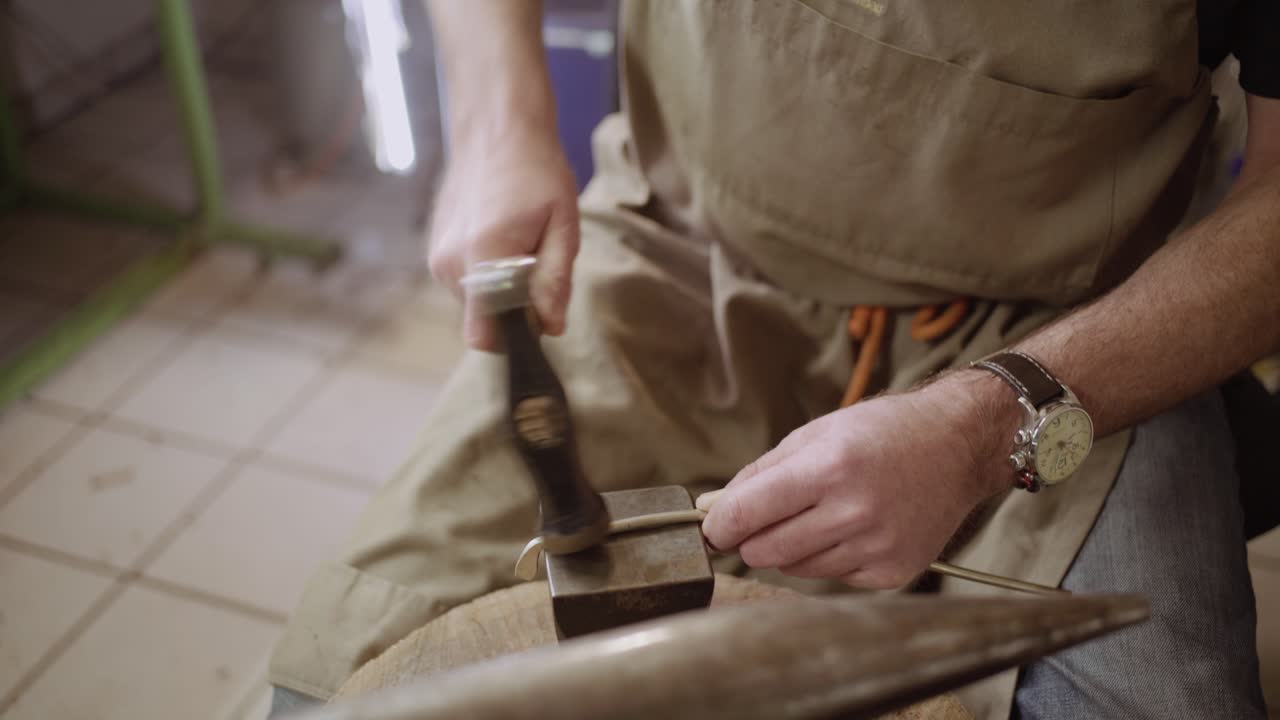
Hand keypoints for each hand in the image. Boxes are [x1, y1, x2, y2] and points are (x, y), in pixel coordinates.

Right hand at [427, 126, 579, 349]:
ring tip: (520, 242)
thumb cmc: (537, 172)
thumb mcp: (563, 225)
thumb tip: (550, 327)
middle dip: (515, 306)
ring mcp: (438, 257)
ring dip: (501, 288)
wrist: (496, 130)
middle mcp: (450, 263)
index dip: (515, 338)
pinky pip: (466, 283)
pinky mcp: (435, 251)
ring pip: (476, 302)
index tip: (537, 316)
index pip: (484, 334)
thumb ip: (554, 280)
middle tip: (536, 259)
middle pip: (486, 320)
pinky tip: (501, 236)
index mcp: (483, 256)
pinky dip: (487, 273)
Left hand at [700, 373, 1017, 588]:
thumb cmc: (882, 432)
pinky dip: (829, 557)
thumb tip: (711, 507)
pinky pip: (833, 577)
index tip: (711, 528)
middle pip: (764, 551)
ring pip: (795, 568)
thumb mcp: (815, 433)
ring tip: (819, 514)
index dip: (719, 525)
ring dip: (791, 547)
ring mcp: (876, 546)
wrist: (958, 446)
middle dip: (751, 538)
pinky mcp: (893, 572)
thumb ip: (759, 473)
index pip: (748, 513)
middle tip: (763, 520)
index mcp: (828, 468)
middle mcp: (854, 511)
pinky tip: (851, 528)